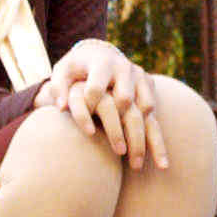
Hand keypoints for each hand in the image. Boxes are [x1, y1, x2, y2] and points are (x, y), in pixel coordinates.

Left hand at [34, 39, 166, 168]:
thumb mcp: (63, 72)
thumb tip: (62, 107)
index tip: (87, 131)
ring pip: (146, 108)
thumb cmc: (77, 68)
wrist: (100, 52)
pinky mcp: (149, 85)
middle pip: (125, 100)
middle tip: (117, 152)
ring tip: (137, 164)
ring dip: (143, 135)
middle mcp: (124, 68)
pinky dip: (157, 136)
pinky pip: (155, 111)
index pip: (96, 89)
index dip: (89, 110)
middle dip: (121, 127)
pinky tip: (159, 160)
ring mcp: (139, 77)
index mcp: (102, 63)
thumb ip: (57, 87)